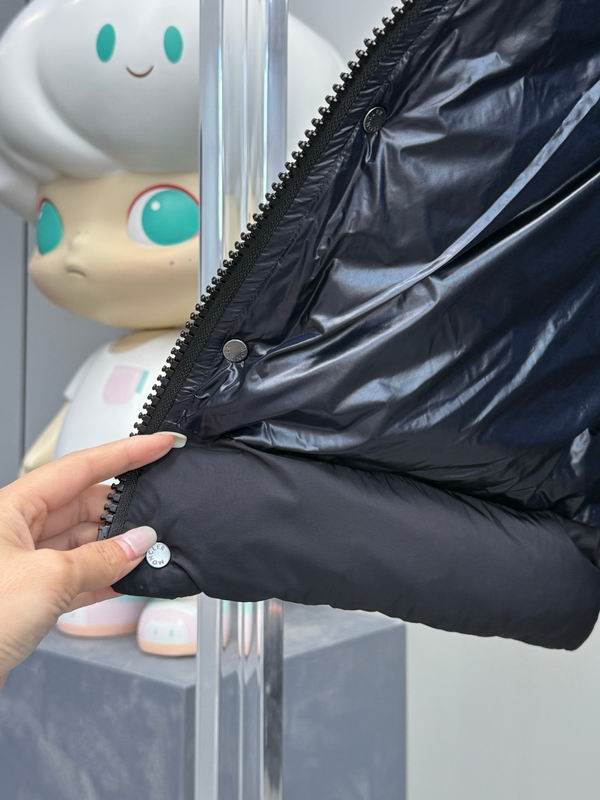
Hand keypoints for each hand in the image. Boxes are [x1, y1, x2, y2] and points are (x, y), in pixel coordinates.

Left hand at [0, 432, 182, 686]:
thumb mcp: (47, 580)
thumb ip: (100, 560)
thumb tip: (139, 543)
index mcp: (11, 508)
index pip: (79, 467)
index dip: (125, 454)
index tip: (159, 444)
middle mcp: (15, 530)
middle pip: (83, 506)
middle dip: (123, 511)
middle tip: (159, 517)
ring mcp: (22, 564)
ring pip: (81, 543)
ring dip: (115, 550)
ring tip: (148, 552)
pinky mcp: (28, 596)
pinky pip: (75, 576)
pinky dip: (103, 578)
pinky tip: (126, 581)